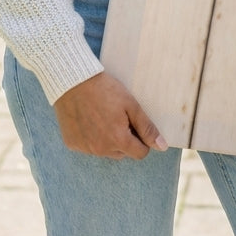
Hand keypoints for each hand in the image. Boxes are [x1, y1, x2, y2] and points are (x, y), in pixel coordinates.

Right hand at [53, 71, 167, 158]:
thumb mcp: (131, 105)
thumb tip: (162, 147)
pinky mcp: (73, 144)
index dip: (142, 140)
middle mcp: (101, 149)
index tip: (136, 125)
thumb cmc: (105, 90)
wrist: (73, 82)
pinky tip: (89, 120)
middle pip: (123, 153)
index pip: (140, 153)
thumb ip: (147, 127)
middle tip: (119, 118)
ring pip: (105, 151)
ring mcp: (86, 149)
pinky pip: (88, 147)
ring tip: (104, 117)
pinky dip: (91, 138)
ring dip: (108, 140)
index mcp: (118, 140)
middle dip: (125, 140)